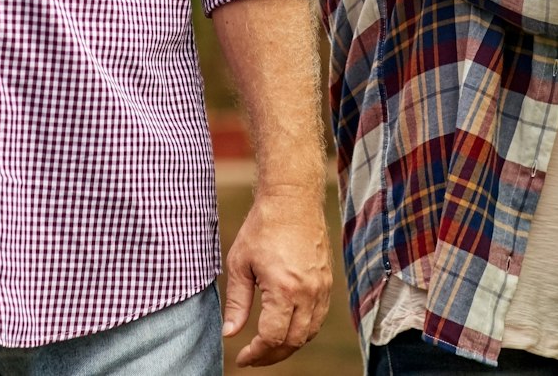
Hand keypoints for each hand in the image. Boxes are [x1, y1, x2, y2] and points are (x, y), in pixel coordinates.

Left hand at [220, 183, 330, 366]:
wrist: (293, 200)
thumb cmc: (263, 227)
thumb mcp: (240, 263)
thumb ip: (236, 302)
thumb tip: (230, 333)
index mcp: (283, 288)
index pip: (272, 337)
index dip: (256, 354)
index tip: (242, 357)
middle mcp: (308, 292)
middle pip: (293, 341)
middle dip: (271, 356)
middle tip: (253, 357)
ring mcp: (322, 288)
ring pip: (309, 333)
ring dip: (289, 346)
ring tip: (267, 347)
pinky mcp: (328, 283)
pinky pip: (318, 318)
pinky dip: (303, 331)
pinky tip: (286, 329)